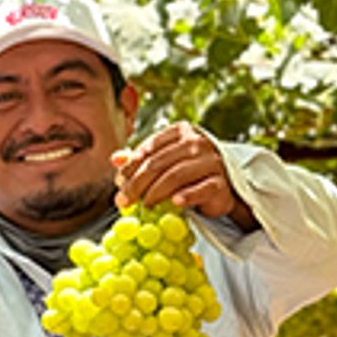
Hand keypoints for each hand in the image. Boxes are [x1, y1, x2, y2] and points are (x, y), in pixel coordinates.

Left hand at [113, 123, 255, 229]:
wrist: (220, 188)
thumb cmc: (187, 172)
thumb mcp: (162, 162)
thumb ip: (140, 159)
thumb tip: (115, 159)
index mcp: (181, 131)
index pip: (150, 148)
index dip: (131, 166)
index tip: (119, 182)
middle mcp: (198, 142)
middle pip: (159, 163)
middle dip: (137, 183)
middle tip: (123, 200)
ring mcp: (212, 161)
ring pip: (177, 175)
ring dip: (155, 192)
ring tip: (144, 205)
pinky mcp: (221, 182)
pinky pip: (201, 189)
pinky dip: (186, 196)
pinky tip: (173, 203)